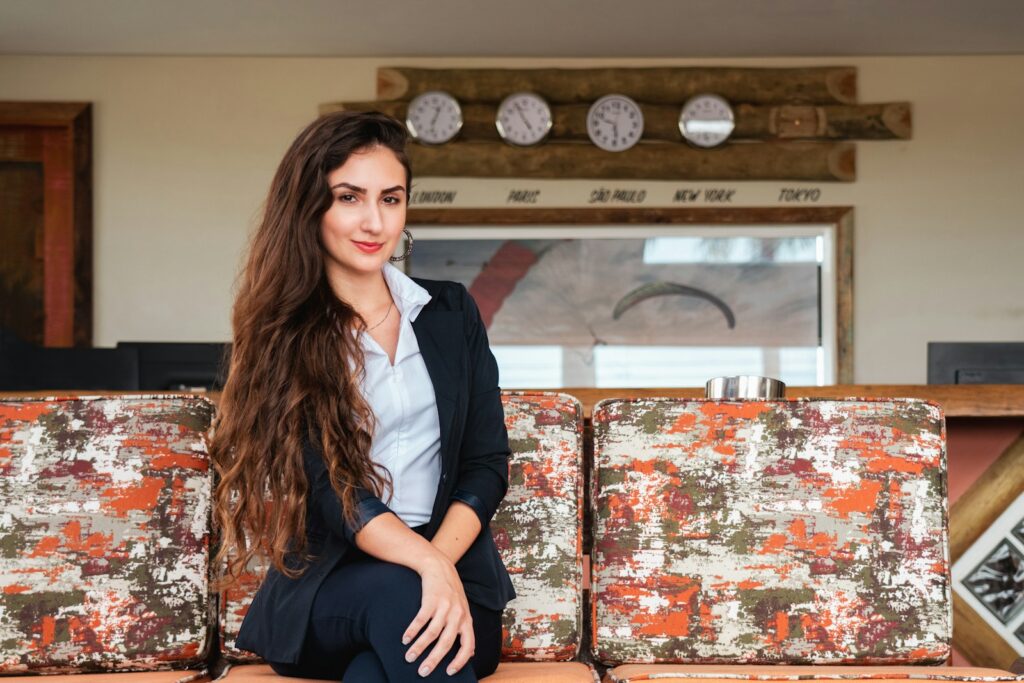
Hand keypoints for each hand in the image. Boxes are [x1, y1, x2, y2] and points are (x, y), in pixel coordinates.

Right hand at [402, 554, 473, 676]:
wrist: (439, 567)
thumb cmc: (451, 593)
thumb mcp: (463, 610)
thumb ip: (466, 631)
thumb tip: (471, 654)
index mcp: (467, 620)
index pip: (468, 645)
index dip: (460, 661)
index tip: (449, 673)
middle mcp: (458, 614)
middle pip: (446, 643)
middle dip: (433, 660)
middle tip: (422, 672)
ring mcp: (445, 606)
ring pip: (432, 633)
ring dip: (419, 647)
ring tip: (409, 657)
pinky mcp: (431, 599)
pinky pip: (421, 619)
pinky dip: (412, 631)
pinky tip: (405, 639)